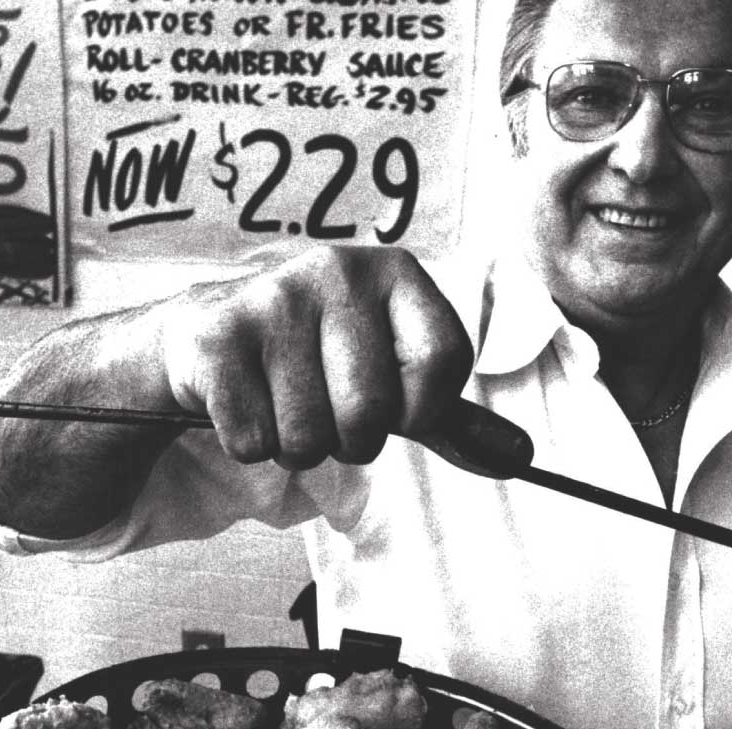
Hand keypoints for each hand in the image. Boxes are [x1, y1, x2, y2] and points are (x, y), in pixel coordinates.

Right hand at [159, 246, 473, 469]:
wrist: (209, 340)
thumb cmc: (315, 362)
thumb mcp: (388, 378)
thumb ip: (449, 419)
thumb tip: (522, 456)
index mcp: (394, 272)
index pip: (444, 362)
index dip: (420, 409)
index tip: (395, 408)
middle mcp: (337, 270)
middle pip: (372, 413)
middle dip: (350, 440)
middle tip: (327, 412)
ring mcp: (273, 299)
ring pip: (308, 437)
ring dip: (297, 446)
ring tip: (283, 406)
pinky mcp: (218, 338)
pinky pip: (254, 440)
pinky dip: (251, 443)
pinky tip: (245, 404)